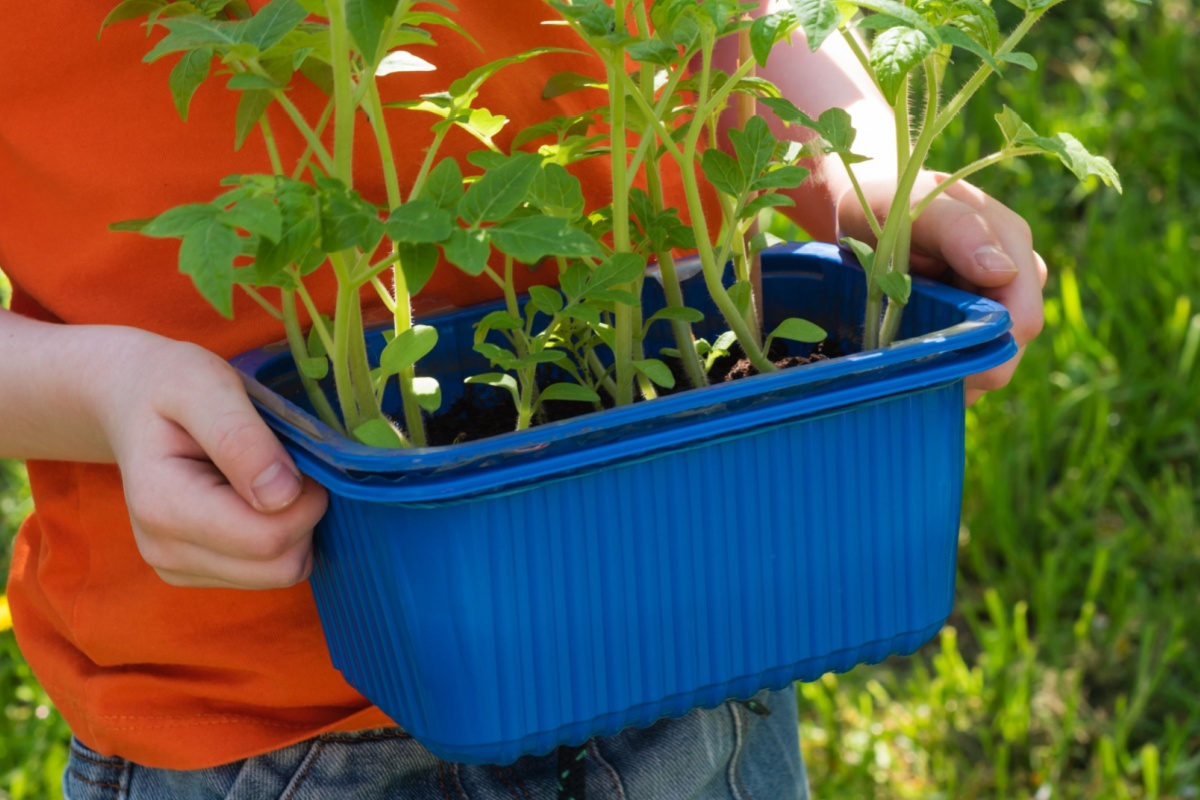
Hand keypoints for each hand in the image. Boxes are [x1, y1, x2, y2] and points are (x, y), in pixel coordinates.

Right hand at [97, 330, 327, 588]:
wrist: (128, 399)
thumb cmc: (168, 384)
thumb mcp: (205, 385)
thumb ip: (241, 438)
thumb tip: (282, 495)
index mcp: (163, 506)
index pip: (268, 538)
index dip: (307, 500)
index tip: (299, 456)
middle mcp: (164, 549)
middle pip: (281, 566)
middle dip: (305, 516)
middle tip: (288, 465)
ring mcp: (176, 567)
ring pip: (279, 574)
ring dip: (294, 526)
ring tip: (265, 477)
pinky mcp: (194, 571)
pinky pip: (265, 572)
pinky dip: (277, 536)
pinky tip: (252, 497)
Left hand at [837, 172, 1047, 404]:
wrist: (866, 211)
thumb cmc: (889, 200)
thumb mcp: (912, 204)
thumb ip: (957, 229)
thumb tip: (1003, 272)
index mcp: (1011, 243)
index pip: (1022, 318)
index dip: (987, 348)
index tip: (935, 357)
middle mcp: (1015, 277)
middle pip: (1009, 349)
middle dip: (965, 366)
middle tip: (908, 365)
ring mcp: (998, 302)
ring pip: (990, 363)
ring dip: (950, 372)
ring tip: (904, 360)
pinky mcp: (976, 322)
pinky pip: (971, 364)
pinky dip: (943, 372)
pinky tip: (912, 362)